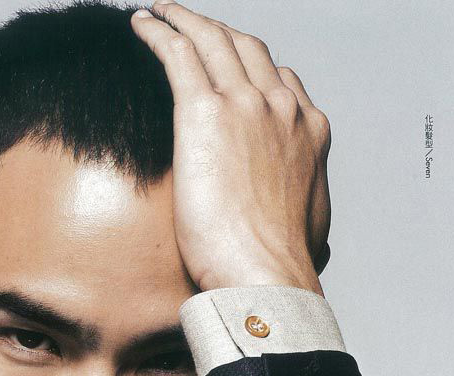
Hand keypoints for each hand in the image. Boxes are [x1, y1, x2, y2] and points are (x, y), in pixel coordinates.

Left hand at [131, 2, 331, 294]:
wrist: (265, 272)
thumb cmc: (281, 263)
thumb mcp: (310, 225)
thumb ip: (303, 205)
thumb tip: (299, 221)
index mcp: (308, 130)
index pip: (280, 80)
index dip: (251, 67)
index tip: (229, 69)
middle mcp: (282, 106)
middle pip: (246, 48)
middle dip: (216, 31)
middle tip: (190, 26)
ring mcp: (246, 104)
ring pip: (212, 39)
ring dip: (183, 19)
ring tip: (160, 13)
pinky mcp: (205, 112)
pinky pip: (178, 54)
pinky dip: (159, 31)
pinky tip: (142, 25)